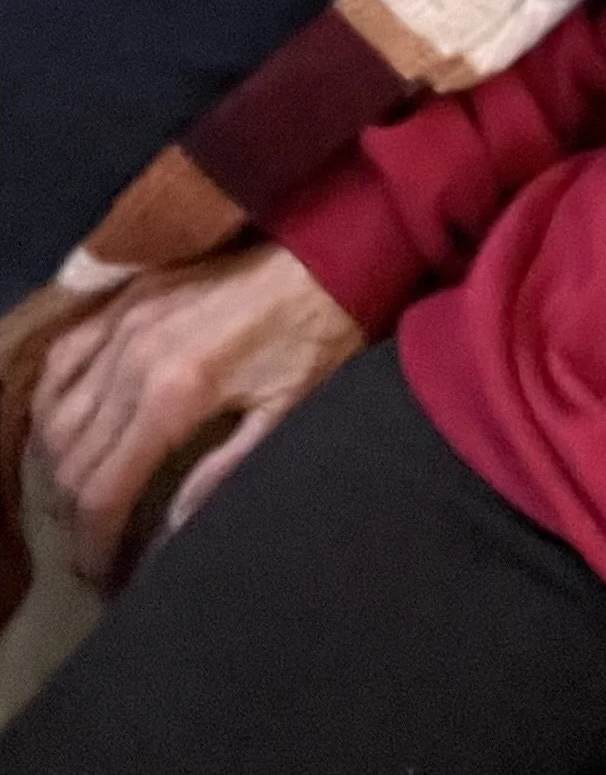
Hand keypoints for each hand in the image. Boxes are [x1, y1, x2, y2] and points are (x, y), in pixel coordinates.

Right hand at [30, 243, 361, 585]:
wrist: (330, 250)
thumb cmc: (318, 334)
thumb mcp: (286, 412)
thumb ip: (225, 472)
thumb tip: (170, 532)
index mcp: (174, 394)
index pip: (103, 491)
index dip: (95, 545)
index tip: (103, 579)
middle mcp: (132, 359)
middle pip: (71, 460)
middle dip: (73, 517)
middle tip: (91, 549)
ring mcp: (123, 323)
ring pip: (55, 414)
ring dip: (54, 467)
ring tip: (75, 502)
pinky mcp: (126, 298)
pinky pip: (62, 356)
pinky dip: (50, 402)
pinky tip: (61, 429)